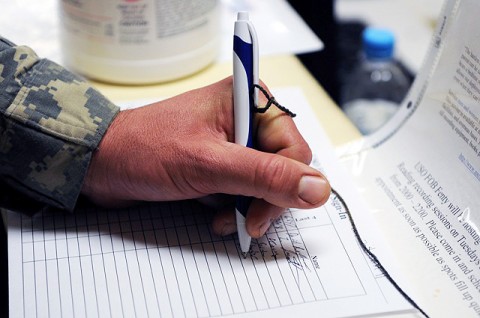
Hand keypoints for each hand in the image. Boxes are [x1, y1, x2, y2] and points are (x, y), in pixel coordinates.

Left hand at [82, 77, 330, 237]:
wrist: (104, 164)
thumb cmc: (146, 151)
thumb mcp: (209, 165)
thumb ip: (266, 176)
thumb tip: (319, 188)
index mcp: (250, 100)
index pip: (294, 148)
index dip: (286, 186)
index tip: (261, 215)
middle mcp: (246, 116)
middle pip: (283, 167)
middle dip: (264, 200)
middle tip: (246, 222)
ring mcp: (234, 140)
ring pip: (266, 182)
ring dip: (248, 206)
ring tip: (221, 218)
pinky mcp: (222, 159)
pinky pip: (246, 187)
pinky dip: (235, 205)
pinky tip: (215, 212)